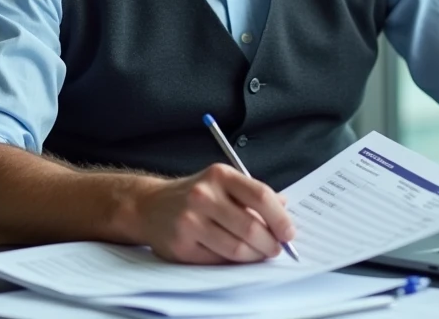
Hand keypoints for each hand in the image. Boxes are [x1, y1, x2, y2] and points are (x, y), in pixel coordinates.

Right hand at [134, 163, 294, 263]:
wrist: (149, 206)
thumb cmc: (195, 194)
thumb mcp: (223, 182)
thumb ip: (253, 193)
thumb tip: (284, 208)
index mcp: (220, 175)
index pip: (260, 196)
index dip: (280, 218)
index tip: (289, 232)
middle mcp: (204, 195)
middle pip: (251, 227)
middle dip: (270, 243)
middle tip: (276, 249)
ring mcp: (190, 221)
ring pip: (236, 249)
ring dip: (255, 256)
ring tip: (259, 254)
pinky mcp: (181, 246)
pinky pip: (218, 260)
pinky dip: (233, 263)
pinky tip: (236, 257)